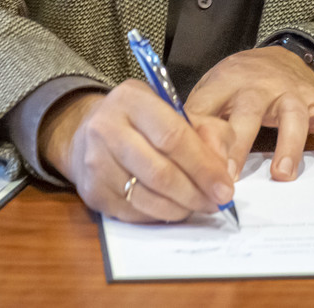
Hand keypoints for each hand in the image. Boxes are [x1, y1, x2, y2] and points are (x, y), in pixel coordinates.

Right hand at [37, 80, 235, 223]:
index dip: (203, 166)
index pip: (173, 136)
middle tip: (216, 203)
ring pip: (147, 197)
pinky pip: (133, 213)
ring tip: (197, 205)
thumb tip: (224, 170)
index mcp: (132, 99)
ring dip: (180, 208)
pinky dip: (159, 215)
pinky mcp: (91, 191)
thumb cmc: (141, 122)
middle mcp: (106, 128)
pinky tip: (172, 207)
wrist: (88, 132)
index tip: (225, 187)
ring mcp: (94, 162)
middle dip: (195, 193)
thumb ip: (207, 131)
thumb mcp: (174, 110)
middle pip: (160, 172)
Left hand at [186, 45, 313, 180]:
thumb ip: (198, 119)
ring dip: (289, 145)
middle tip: (231, 176)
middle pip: (250, 110)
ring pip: (293, 115)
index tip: (198, 164)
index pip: (211, 106)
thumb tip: (177, 155)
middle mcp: (261, 86)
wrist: (278, 57)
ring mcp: (292, 94)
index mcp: (228, 82)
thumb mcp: (211, 90)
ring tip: (282, 175)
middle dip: (240, 143)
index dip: (203, 135)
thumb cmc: (238, 83)